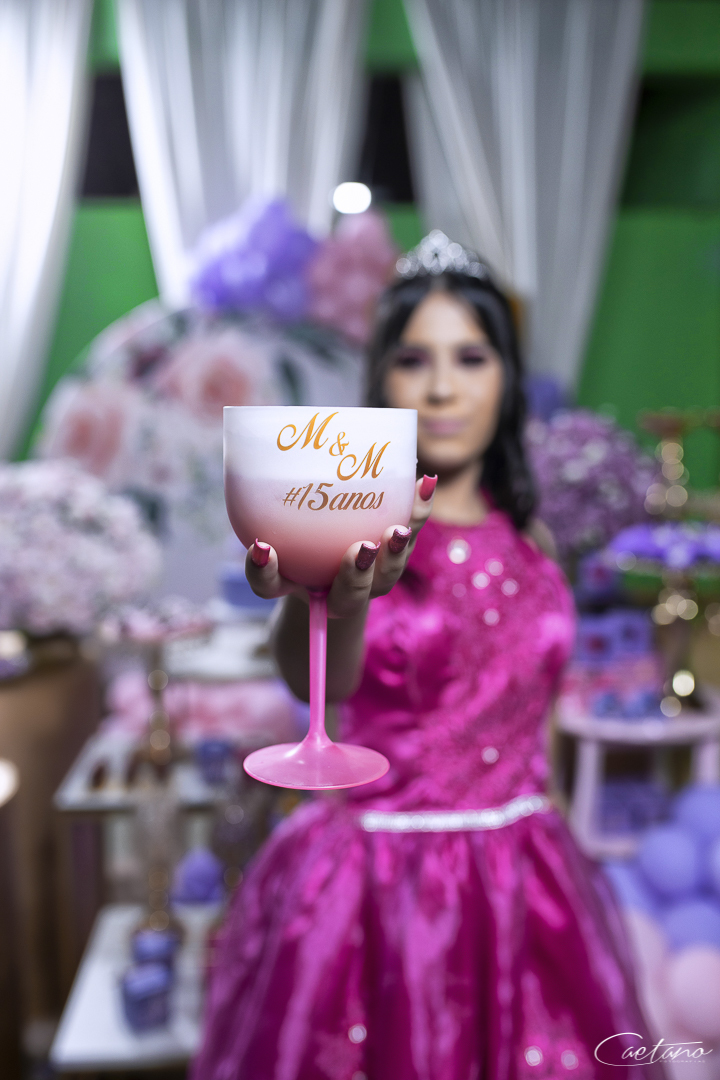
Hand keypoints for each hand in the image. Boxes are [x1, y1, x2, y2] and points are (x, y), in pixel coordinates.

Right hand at [245, 474, 436, 618]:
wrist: (335, 573)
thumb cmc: (300, 550)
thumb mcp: (280, 538)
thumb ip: (267, 523)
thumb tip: (243, 471)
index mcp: (294, 589)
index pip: (276, 587)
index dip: (266, 572)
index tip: (263, 547)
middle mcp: (342, 594)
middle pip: (351, 596)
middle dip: (357, 575)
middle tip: (360, 548)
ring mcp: (374, 578)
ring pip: (388, 574)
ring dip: (395, 551)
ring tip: (398, 528)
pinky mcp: (397, 553)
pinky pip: (410, 533)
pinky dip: (418, 509)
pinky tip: (424, 482)